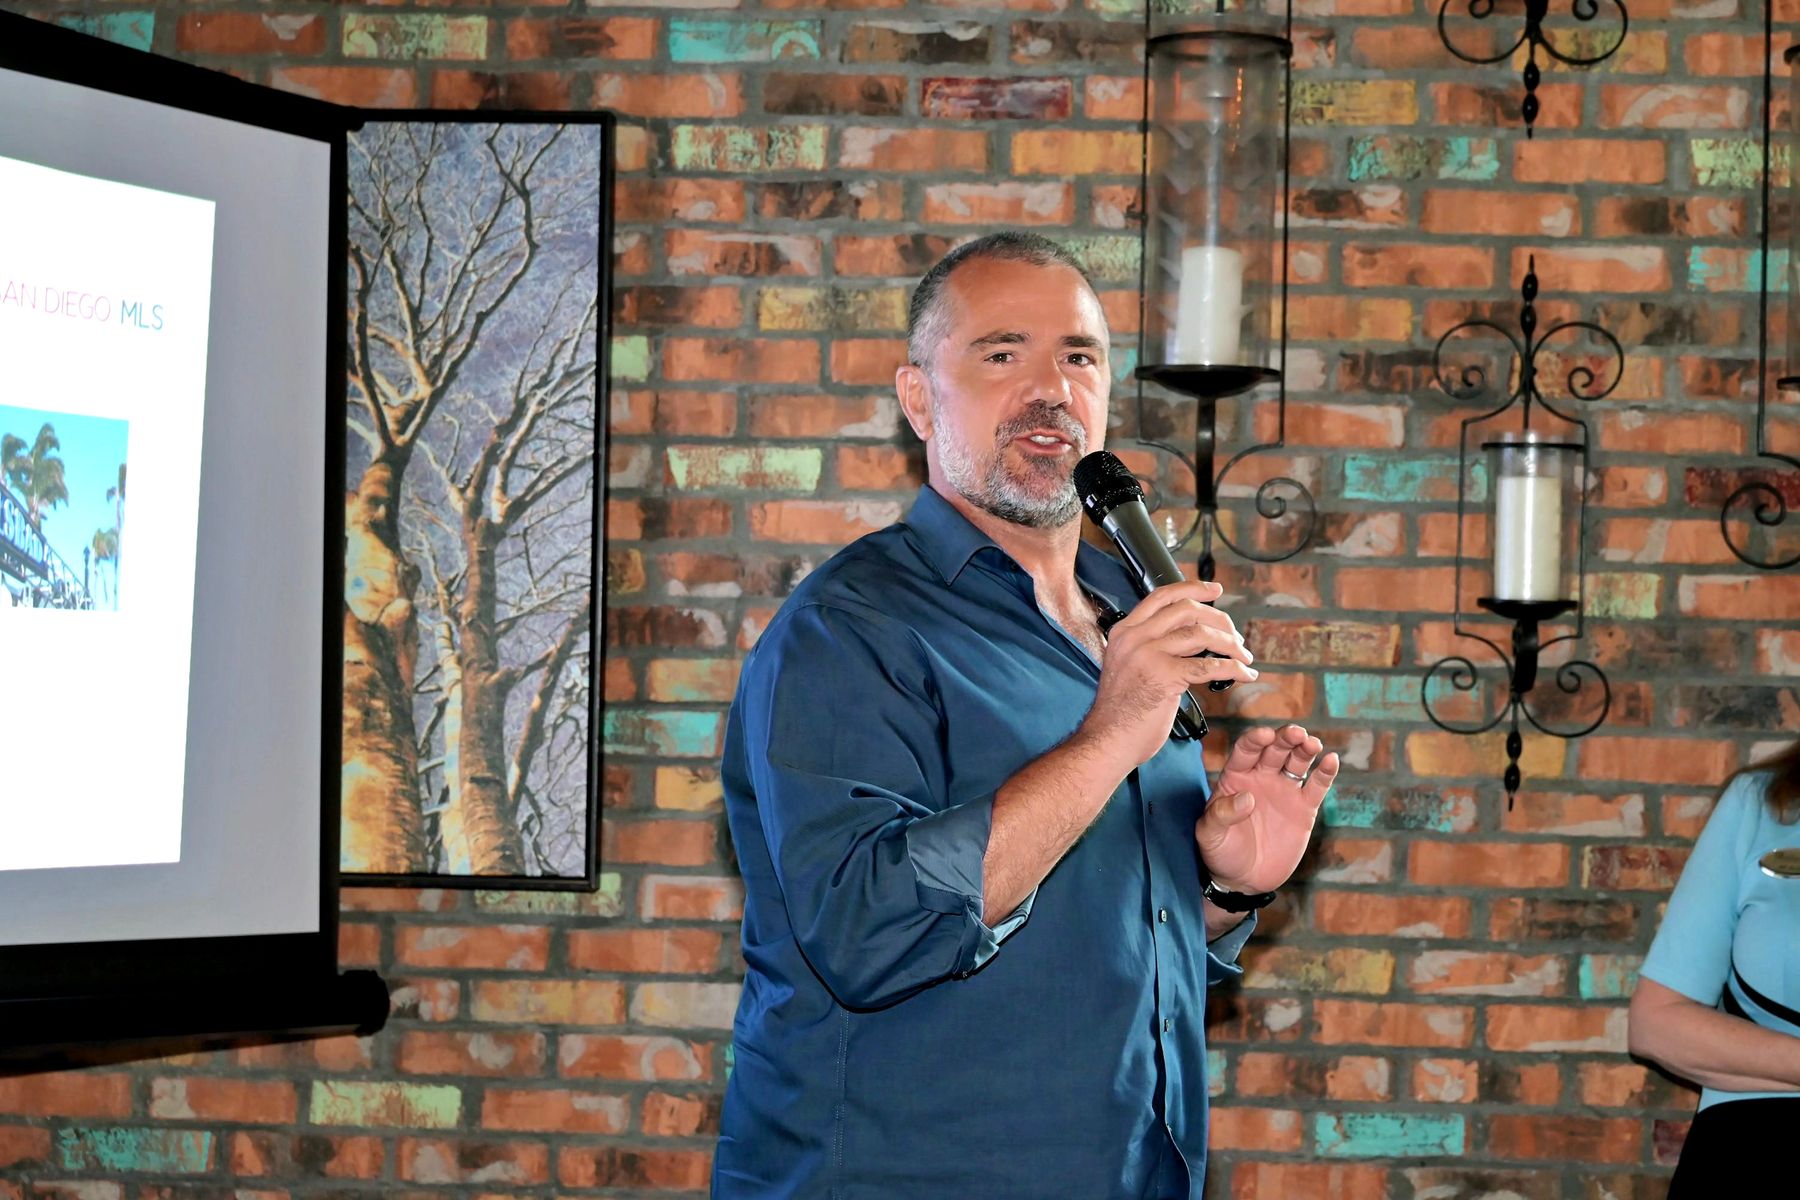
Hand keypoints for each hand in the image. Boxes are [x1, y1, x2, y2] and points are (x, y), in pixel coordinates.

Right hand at [1075, 580, 1255, 772]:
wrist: (1107, 740)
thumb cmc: (1121, 711)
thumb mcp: (1128, 665)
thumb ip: (1152, 646)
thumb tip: (1193, 635)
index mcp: (1124, 632)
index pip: (1162, 597)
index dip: (1192, 588)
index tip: (1215, 591)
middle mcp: (1134, 637)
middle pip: (1186, 609)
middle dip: (1220, 619)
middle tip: (1236, 635)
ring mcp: (1147, 655)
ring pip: (1201, 634)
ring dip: (1231, 645)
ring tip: (1244, 657)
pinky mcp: (1164, 676)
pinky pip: (1208, 666)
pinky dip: (1233, 669)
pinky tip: (1244, 674)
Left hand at [1195, 724, 1337, 893]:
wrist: (1243, 880)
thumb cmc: (1221, 852)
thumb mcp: (1210, 834)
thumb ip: (1222, 814)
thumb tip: (1246, 798)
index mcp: (1236, 777)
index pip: (1246, 750)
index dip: (1256, 739)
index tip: (1265, 735)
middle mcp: (1261, 778)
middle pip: (1275, 750)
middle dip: (1285, 738)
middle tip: (1296, 733)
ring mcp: (1284, 791)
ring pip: (1297, 762)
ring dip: (1305, 749)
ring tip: (1312, 743)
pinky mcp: (1304, 808)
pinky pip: (1317, 786)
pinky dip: (1325, 772)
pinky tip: (1331, 760)